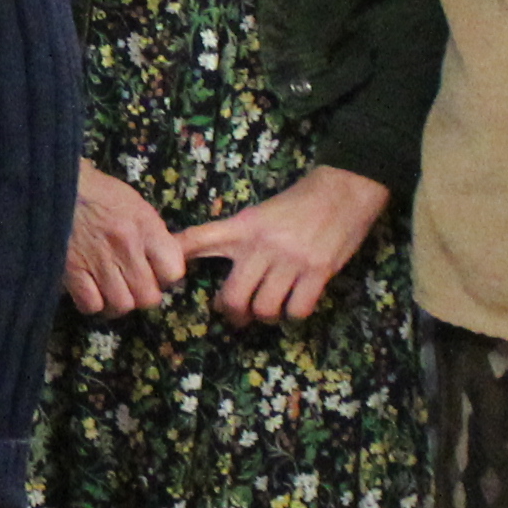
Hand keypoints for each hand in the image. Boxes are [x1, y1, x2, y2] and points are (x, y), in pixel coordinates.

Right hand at [63, 165, 183, 316]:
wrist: (58, 186)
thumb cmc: (101, 194)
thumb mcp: (138, 206)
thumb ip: (156, 235)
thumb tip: (183, 252)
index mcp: (145, 226)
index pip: (173, 272)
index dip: (166, 277)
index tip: (156, 273)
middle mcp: (125, 245)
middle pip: (148, 296)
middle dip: (142, 295)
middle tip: (132, 284)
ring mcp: (98, 260)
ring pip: (121, 305)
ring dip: (117, 303)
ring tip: (111, 291)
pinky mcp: (71, 270)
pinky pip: (92, 305)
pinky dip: (92, 303)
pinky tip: (90, 290)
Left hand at [176, 166, 392, 326]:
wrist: (344, 190)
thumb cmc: (298, 203)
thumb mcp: (258, 214)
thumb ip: (235, 236)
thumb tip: (216, 268)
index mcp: (243, 227)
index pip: (198, 240)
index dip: (177, 256)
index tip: (164, 277)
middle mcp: (261, 245)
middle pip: (233, 297)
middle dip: (232, 313)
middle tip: (237, 313)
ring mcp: (290, 261)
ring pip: (264, 309)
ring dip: (264, 316)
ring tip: (268, 310)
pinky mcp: (318, 272)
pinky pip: (296, 310)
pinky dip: (292, 314)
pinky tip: (293, 305)